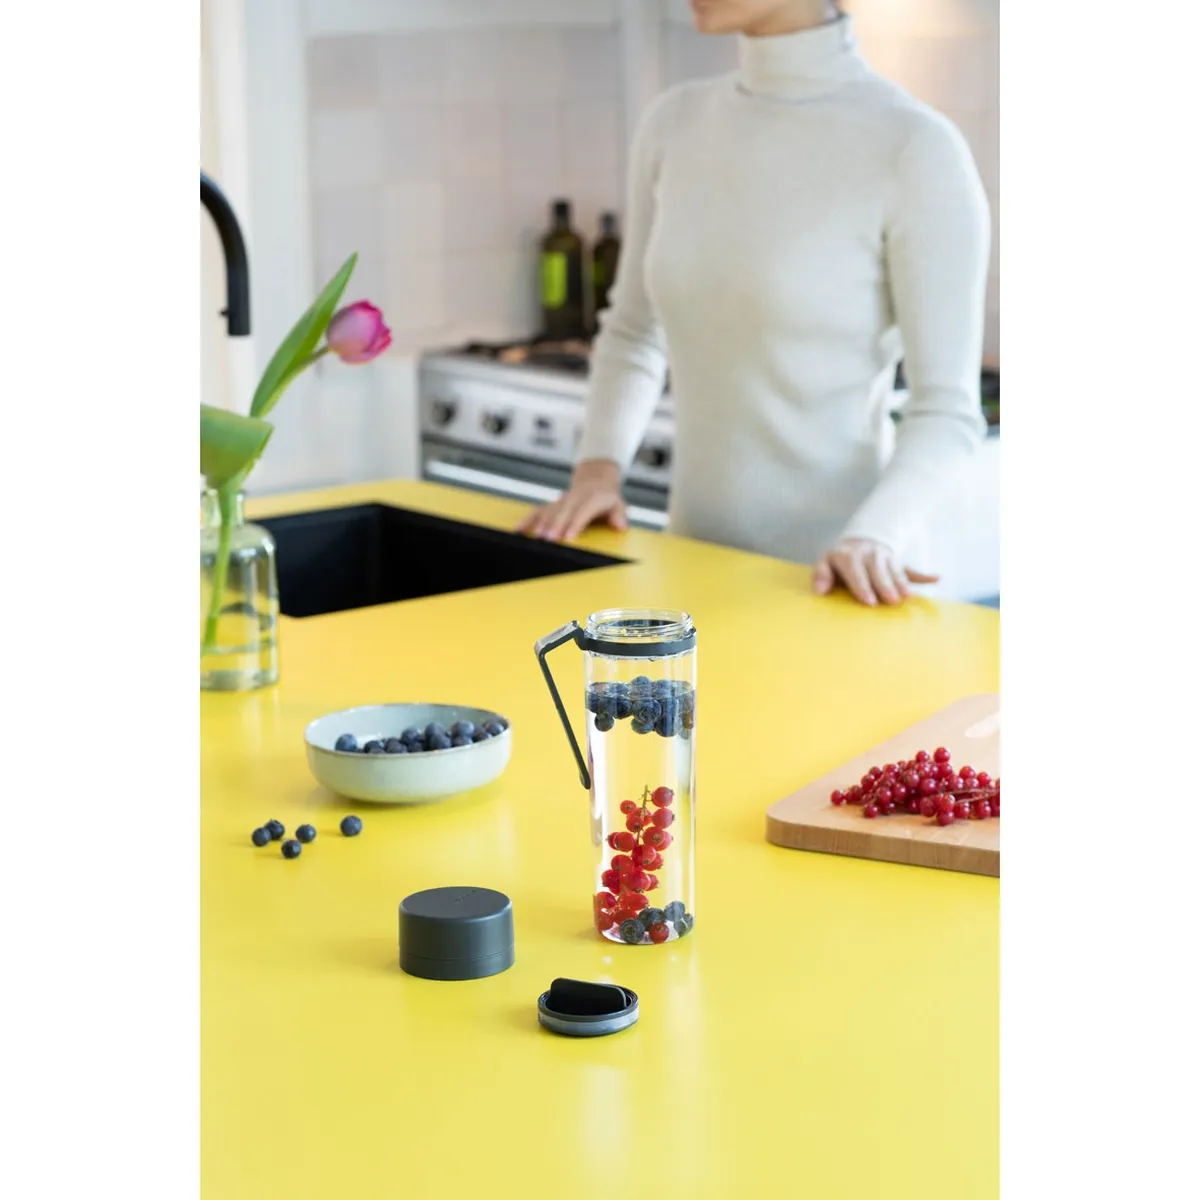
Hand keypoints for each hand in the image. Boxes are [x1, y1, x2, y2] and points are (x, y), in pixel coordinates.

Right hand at [517, 460, 627, 541]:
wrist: (595, 480)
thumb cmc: (607, 500)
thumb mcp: (619, 504)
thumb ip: (619, 515)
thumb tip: (620, 526)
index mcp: (593, 498)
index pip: (584, 511)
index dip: (575, 524)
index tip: (568, 537)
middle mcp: (575, 497)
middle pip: (564, 512)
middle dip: (555, 525)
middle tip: (549, 539)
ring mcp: (562, 500)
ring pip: (550, 511)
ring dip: (542, 524)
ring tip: (537, 537)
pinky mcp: (552, 504)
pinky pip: (538, 510)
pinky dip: (528, 520)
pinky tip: (519, 530)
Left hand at [812, 538, 938, 606]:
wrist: (860, 541)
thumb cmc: (840, 561)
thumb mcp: (825, 562)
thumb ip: (821, 575)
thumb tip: (819, 591)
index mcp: (849, 556)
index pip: (856, 571)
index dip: (862, 586)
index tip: (869, 601)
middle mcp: (869, 554)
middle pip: (878, 570)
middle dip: (884, 585)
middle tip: (890, 601)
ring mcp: (886, 557)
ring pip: (895, 569)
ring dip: (901, 583)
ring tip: (907, 597)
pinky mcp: (898, 562)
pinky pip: (912, 569)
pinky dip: (924, 575)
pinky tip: (937, 578)